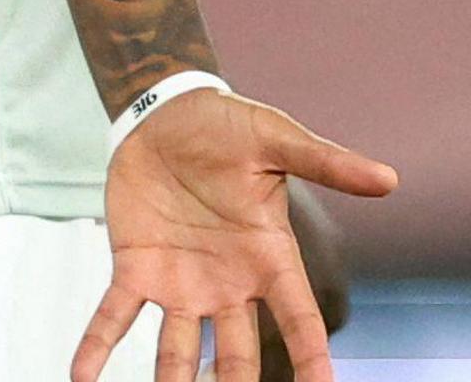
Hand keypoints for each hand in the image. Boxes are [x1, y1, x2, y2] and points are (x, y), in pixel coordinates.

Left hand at [81, 88, 396, 381]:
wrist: (166, 115)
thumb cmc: (229, 128)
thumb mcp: (277, 140)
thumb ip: (325, 163)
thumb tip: (389, 180)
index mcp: (270, 258)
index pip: (298, 319)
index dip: (312, 358)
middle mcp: (229, 284)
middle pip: (239, 353)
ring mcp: (181, 282)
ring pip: (179, 348)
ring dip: (171, 380)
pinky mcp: (136, 269)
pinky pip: (116, 315)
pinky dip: (97, 345)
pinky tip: (81, 375)